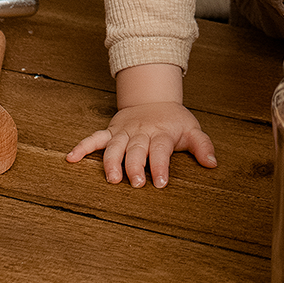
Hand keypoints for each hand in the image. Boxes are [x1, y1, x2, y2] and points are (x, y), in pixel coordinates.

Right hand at [66, 102, 217, 188]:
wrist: (154, 99)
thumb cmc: (174, 121)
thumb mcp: (192, 129)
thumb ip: (202, 146)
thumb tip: (212, 163)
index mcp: (161, 133)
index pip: (160, 150)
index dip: (160, 165)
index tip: (161, 182)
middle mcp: (141, 133)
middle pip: (136, 150)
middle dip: (135, 166)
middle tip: (136, 183)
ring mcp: (124, 132)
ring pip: (114, 146)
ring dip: (111, 162)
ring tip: (111, 178)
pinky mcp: (111, 131)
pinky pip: (94, 138)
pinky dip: (82, 147)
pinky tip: (71, 158)